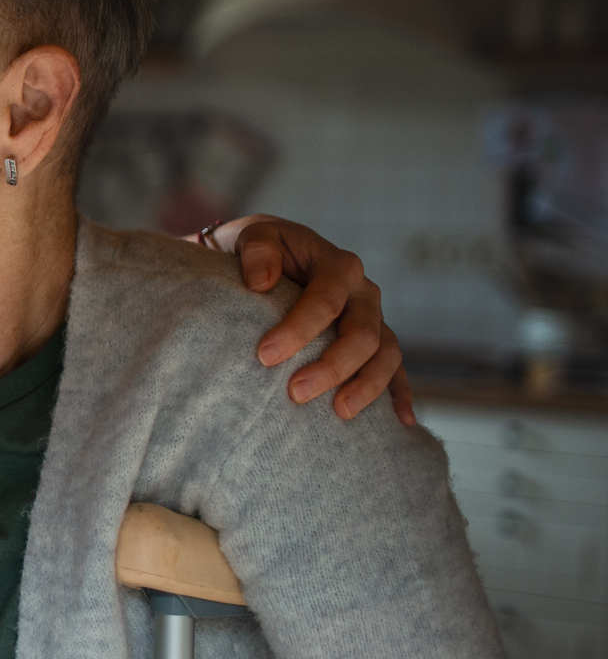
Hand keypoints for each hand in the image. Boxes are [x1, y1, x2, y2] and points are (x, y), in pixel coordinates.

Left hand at [201, 216, 414, 426]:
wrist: (279, 254)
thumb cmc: (265, 249)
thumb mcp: (256, 236)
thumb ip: (258, 252)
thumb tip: (261, 283)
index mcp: (339, 266)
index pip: (326, 301)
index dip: (299, 329)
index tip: (265, 355)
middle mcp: (364, 294)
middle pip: (363, 334)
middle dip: (332, 366)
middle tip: (295, 392)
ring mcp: (374, 319)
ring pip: (386, 355)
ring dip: (367, 386)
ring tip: (341, 412)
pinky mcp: (375, 342)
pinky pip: (396, 369)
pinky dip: (401, 394)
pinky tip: (402, 422)